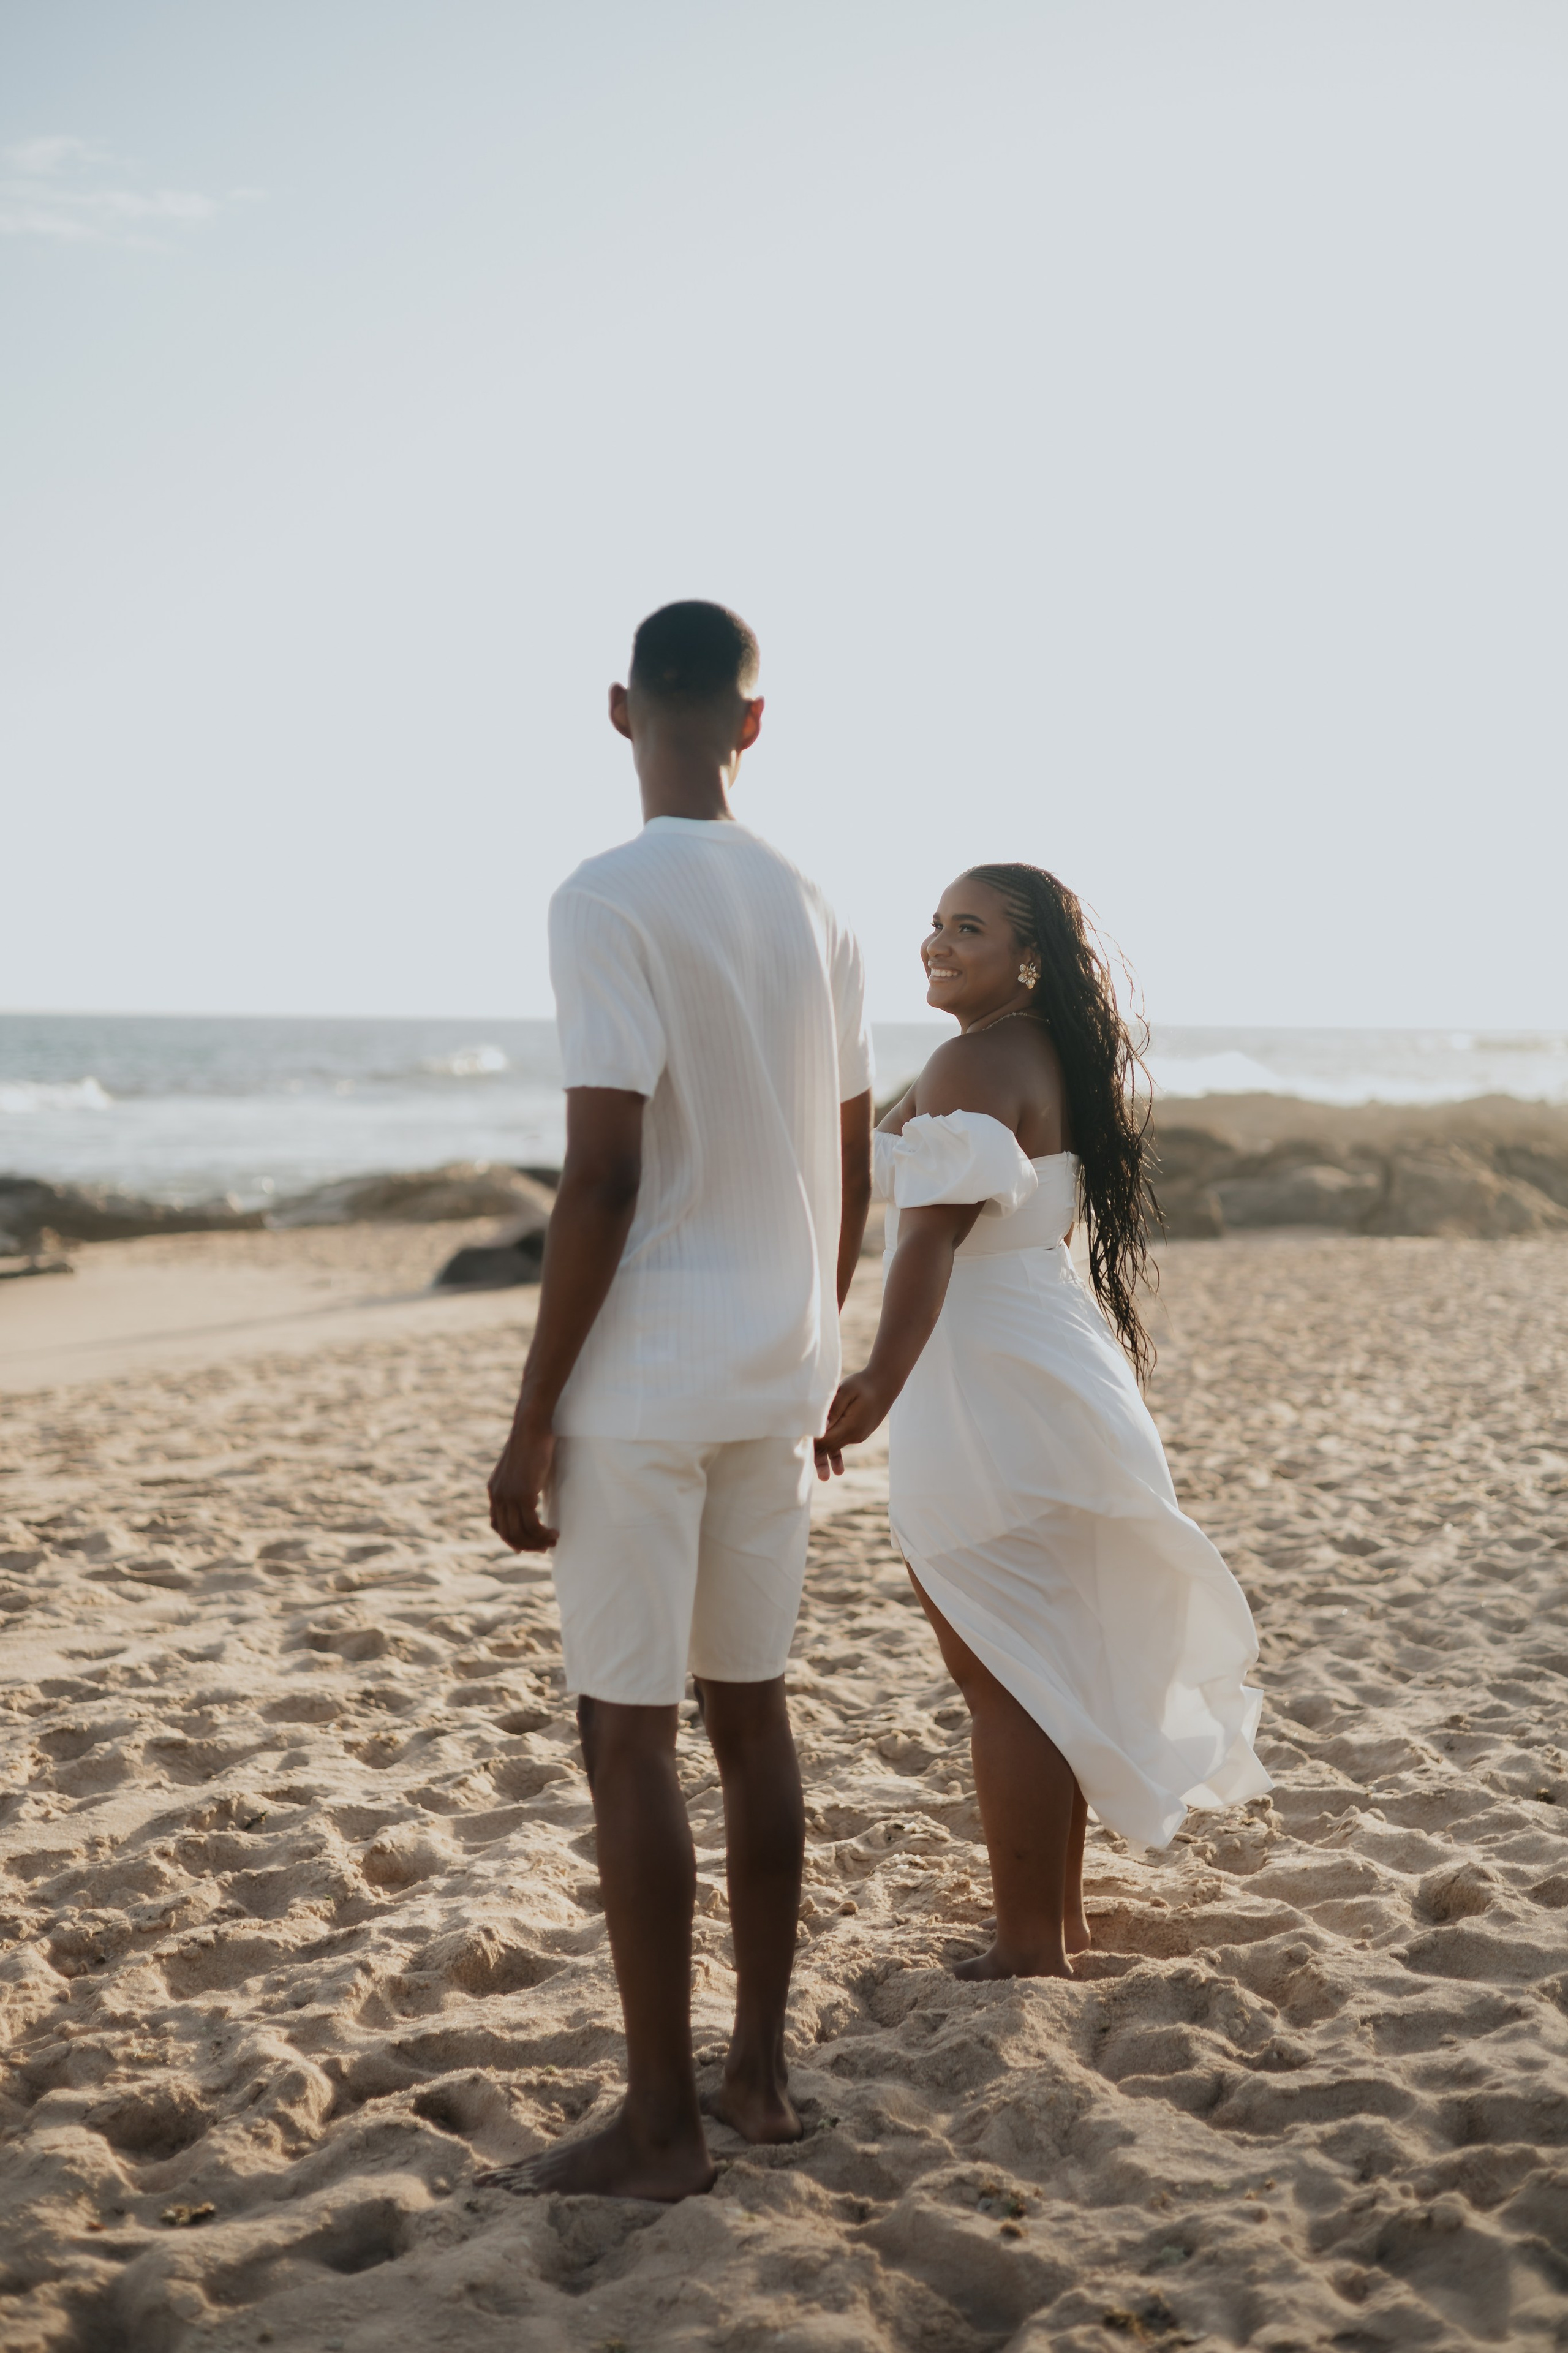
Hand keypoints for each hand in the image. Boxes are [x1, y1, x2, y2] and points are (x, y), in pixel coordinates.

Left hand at [488, 1419, 558, 1551]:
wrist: (530, 1426)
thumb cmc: (531, 1442)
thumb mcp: (521, 1467)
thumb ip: (520, 1482)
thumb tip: (531, 1496)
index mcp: (494, 1490)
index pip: (497, 1524)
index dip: (511, 1538)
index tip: (527, 1544)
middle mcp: (497, 1496)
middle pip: (508, 1534)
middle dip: (527, 1545)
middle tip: (544, 1547)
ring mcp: (508, 1496)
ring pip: (520, 1533)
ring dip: (538, 1542)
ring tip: (553, 1540)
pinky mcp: (523, 1495)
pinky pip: (532, 1525)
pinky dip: (544, 1534)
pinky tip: (554, 1532)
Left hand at [814, 1370, 891, 1477]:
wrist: (884, 1384)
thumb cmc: (862, 1384)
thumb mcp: (846, 1392)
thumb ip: (833, 1409)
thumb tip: (819, 1426)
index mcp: (850, 1427)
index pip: (825, 1440)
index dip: (810, 1443)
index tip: (795, 1443)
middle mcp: (854, 1435)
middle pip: (830, 1448)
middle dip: (816, 1456)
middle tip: (811, 1473)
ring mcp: (857, 1436)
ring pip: (836, 1447)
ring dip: (826, 1456)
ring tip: (824, 1478)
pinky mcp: (856, 1433)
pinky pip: (842, 1444)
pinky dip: (835, 1452)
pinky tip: (837, 1469)